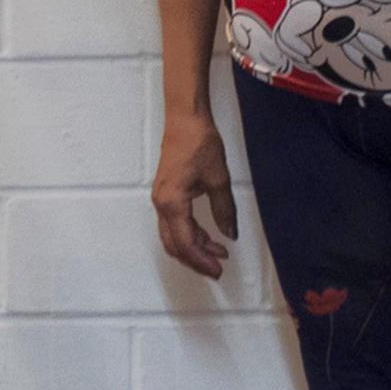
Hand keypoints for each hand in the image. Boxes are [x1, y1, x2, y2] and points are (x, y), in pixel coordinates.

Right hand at [151, 112, 237, 279]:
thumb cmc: (200, 144)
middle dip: (195, 259)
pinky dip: (189, 234)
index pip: (185, 243)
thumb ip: (224, 210)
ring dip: (193, 247)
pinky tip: (208, 235)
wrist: (185, 120)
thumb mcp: (218, 179)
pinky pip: (174, 223)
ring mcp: (161, 199)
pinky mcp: (165, 194)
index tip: (219, 269)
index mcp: (172, 203)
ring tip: (218, 251)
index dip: (202, 260)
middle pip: (174, 244)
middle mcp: (161, 204)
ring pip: (173, 235)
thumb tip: (230, 235)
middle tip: (218, 268)